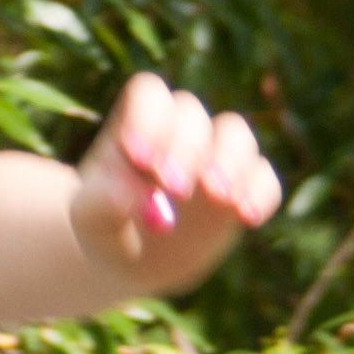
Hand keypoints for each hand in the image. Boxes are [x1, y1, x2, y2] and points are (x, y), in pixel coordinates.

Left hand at [72, 72, 281, 286]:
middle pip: (192, 112)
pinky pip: (264, 179)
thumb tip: (136, 196)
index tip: (139, 159)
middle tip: (175, 188)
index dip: (148, 117)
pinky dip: (259, 193)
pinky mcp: (240, 192)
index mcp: (134, 126)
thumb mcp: (89, 219)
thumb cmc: (103, 227)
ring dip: (231, 160)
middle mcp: (177, 134)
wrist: (127, 261)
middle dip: (186, 146)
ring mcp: (212, 159)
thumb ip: (103, 203)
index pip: (149, 92)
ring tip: (218, 196)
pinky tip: (246, 218)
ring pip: (236, 133)